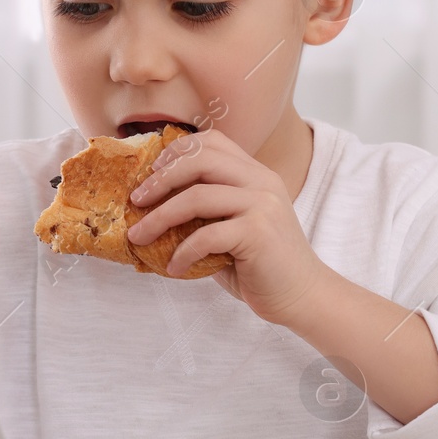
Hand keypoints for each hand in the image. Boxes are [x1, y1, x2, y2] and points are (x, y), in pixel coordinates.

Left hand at [125, 128, 332, 326]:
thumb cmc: (260, 266)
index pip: (212, 142)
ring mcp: (262, 205)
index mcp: (256, 174)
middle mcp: (261, 181)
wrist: (301, 296)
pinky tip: (174, 267)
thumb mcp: (232, 227)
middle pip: (199, 160)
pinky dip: (183, 252)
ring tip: (139, 237)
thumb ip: (204, 212)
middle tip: (136, 201)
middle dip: (159, 179)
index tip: (151, 173)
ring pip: (197, 196)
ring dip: (159, 218)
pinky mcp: (258, 233)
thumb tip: (149, 210)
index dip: (176, 151)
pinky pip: (206, 235)